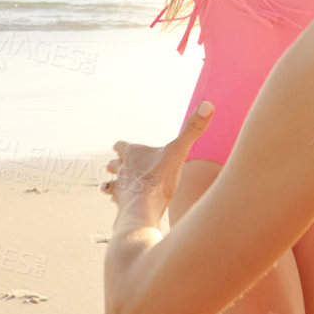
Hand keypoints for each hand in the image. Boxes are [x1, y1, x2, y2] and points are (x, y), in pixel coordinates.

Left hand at [101, 102, 213, 216]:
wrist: (143, 209)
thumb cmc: (159, 180)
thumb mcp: (179, 152)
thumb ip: (192, 130)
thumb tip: (208, 104)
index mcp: (133, 154)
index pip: (122, 146)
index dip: (122, 146)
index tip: (119, 146)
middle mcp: (123, 170)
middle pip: (114, 164)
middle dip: (114, 164)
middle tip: (109, 165)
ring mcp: (120, 188)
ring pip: (110, 183)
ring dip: (110, 184)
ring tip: (105, 186)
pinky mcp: (121, 205)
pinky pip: (116, 202)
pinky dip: (117, 202)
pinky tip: (119, 205)